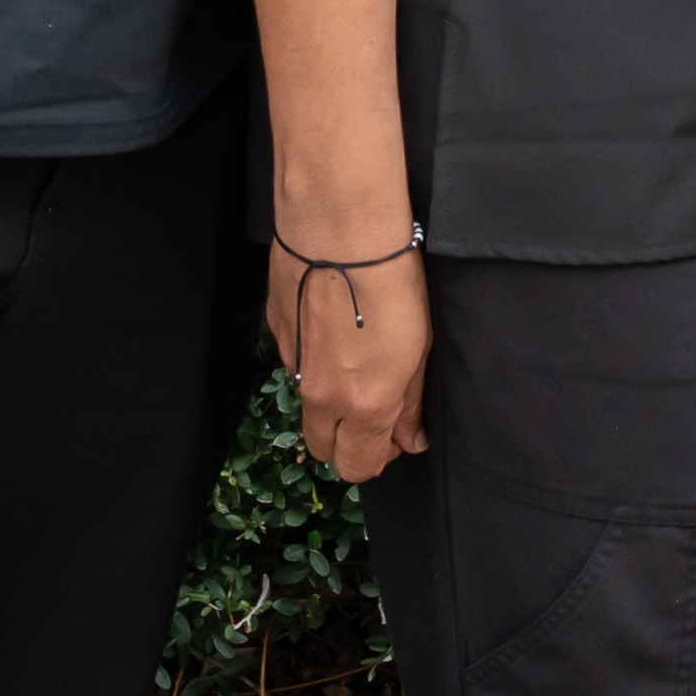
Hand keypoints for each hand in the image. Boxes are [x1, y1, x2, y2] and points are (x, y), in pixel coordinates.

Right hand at [272, 229, 435, 481]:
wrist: (341, 229)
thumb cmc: (393, 283)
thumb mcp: (419, 348)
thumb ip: (409, 403)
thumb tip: (409, 440)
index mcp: (363, 404)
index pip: (357, 466)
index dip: (377, 459)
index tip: (393, 438)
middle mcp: (321, 395)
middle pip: (323, 449)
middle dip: (346, 442)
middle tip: (373, 410)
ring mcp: (293, 364)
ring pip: (306, 407)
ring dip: (328, 403)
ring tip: (355, 360)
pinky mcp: (277, 333)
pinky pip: (293, 365)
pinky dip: (312, 362)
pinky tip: (333, 327)